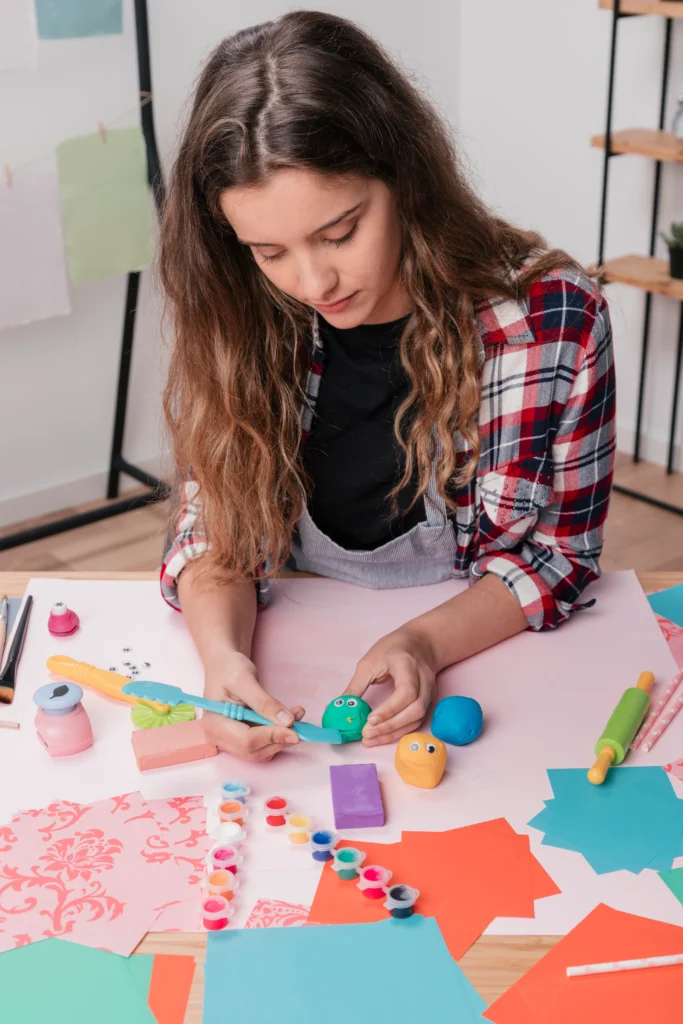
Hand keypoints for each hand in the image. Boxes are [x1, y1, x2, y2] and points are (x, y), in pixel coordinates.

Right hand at [203, 651, 304, 761]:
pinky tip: (288, 720)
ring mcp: (229, 740)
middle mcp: (218, 737)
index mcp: (213, 723)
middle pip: (254, 751)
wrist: (224, 666)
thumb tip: (287, 722)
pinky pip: (262, 745)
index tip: (296, 732)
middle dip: (279, 739)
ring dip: (282, 738)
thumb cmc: (228, 668)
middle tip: (300, 720)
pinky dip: (278, 736)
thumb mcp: (245, 680)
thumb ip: (264, 702)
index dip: (272, 737)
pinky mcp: (240, 739)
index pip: (246, 740)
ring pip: (261, 751)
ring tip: (297, 715)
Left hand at [344, 625, 436, 746]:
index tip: (370, 720)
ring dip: (394, 732)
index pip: (407, 690)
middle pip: (415, 709)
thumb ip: (357, 685)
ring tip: (370, 739)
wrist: (420, 643)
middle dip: (391, 725)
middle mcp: (423, 679)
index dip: (390, 708)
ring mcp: (429, 691)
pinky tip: (382, 736)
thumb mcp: (369, 661)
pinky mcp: (428, 701)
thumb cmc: (392, 649)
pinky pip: (415, 721)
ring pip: (417, 718)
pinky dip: (399, 731)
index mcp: (407, 664)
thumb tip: (340, 707)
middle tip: (367, 734)